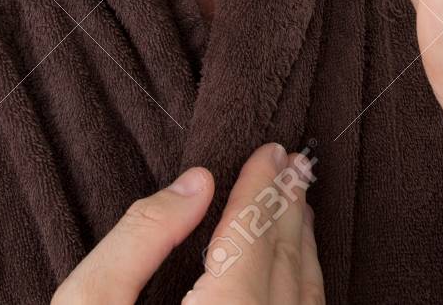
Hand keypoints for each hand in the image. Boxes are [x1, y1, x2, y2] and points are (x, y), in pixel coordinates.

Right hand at [51, 144, 322, 303]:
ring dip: (300, 251)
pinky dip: (298, 291)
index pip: (253, 243)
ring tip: (295, 206)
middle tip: (294, 164)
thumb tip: (196, 184)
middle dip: (290, 213)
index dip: (263, 192)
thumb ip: (141, 236)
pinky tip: (288, 269)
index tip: (271, 151)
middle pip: (287, 273)